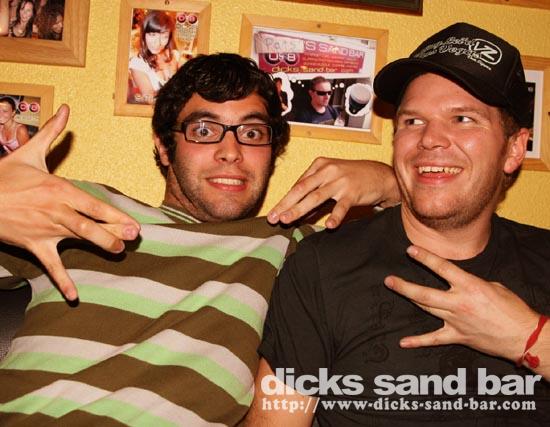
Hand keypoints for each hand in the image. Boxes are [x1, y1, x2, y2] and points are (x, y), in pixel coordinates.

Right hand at [0, 105, 139, 300]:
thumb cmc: (4, 175)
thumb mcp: (29, 152)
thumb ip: (52, 133)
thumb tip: (66, 109)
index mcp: (59, 189)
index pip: (93, 203)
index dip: (115, 214)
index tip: (134, 222)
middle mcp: (56, 210)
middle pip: (90, 223)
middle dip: (113, 230)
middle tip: (134, 238)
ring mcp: (44, 228)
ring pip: (77, 239)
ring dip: (99, 245)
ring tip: (119, 252)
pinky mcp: (33, 244)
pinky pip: (50, 265)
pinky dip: (62, 280)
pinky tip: (74, 296)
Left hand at [267, 157, 399, 227]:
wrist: (380, 175)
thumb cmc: (352, 177)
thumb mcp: (331, 178)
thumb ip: (314, 192)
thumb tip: (296, 211)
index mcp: (319, 165)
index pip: (298, 184)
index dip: (284, 199)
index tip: (273, 212)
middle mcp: (328, 171)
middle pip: (301, 189)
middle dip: (285, 204)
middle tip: (273, 218)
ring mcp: (340, 181)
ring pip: (316, 197)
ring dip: (299, 209)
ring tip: (287, 220)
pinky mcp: (353, 192)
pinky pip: (342, 206)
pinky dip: (335, 216)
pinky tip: (329, 226)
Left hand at [384, 245, 538, 361]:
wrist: (524, 336)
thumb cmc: (513, 309)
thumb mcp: (494, 286)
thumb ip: (471, 283)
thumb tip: (459, 282)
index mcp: (470, 286)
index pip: (442, 268)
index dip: (425, 258)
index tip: (410, 250)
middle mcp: (459, 303)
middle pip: (425, 293)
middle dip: (404, 286)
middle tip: (389, 280)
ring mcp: (456, 321)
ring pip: (426, 308)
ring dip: (409, 299)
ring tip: (395, 289)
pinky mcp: (457, 336)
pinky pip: (434, 339)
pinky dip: (418, 341)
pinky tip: (403, 342)